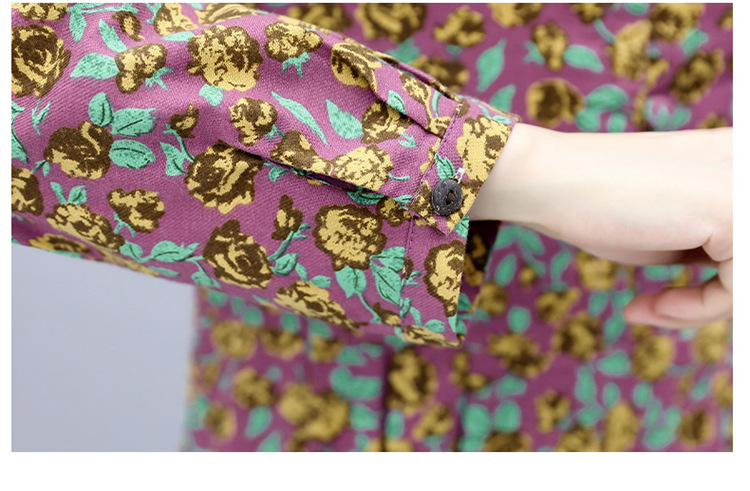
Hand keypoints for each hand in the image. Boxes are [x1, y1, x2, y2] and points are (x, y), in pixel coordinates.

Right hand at [471, 123, 732, 328]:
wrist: (550, 180)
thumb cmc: (598, 206)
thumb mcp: (672, 229)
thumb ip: (712, 244)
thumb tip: (734, 288)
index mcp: (739, 161)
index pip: (738, 246)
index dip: (720, 280)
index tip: (669, 298)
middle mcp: (748, 163)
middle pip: (744, 262)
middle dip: (718, 296)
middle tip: (664, 309)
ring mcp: (746, 184)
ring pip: (749, 277)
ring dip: (705, 308)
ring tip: (654, 311)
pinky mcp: (737, 207)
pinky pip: (742, 288)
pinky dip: (698, 309)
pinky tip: (651, 306)